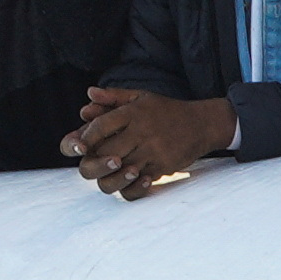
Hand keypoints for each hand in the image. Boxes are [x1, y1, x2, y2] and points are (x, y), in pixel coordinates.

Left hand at [65, 86, 234, 198]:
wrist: (203, 124)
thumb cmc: (165, 111)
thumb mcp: (140, 97)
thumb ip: (113, 97)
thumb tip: (89, 93)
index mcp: (133, 113)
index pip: (101, 126)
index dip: (85, 137)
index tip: (78, 146)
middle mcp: (143, 132)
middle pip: (107, 153)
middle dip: (93, 160)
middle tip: (91, 161)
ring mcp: (154, 151)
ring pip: (121, 172)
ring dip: (110, 175)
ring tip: (110, 170)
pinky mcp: (164, 166)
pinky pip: (139, 184)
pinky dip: (130, 186)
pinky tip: (130, 179)